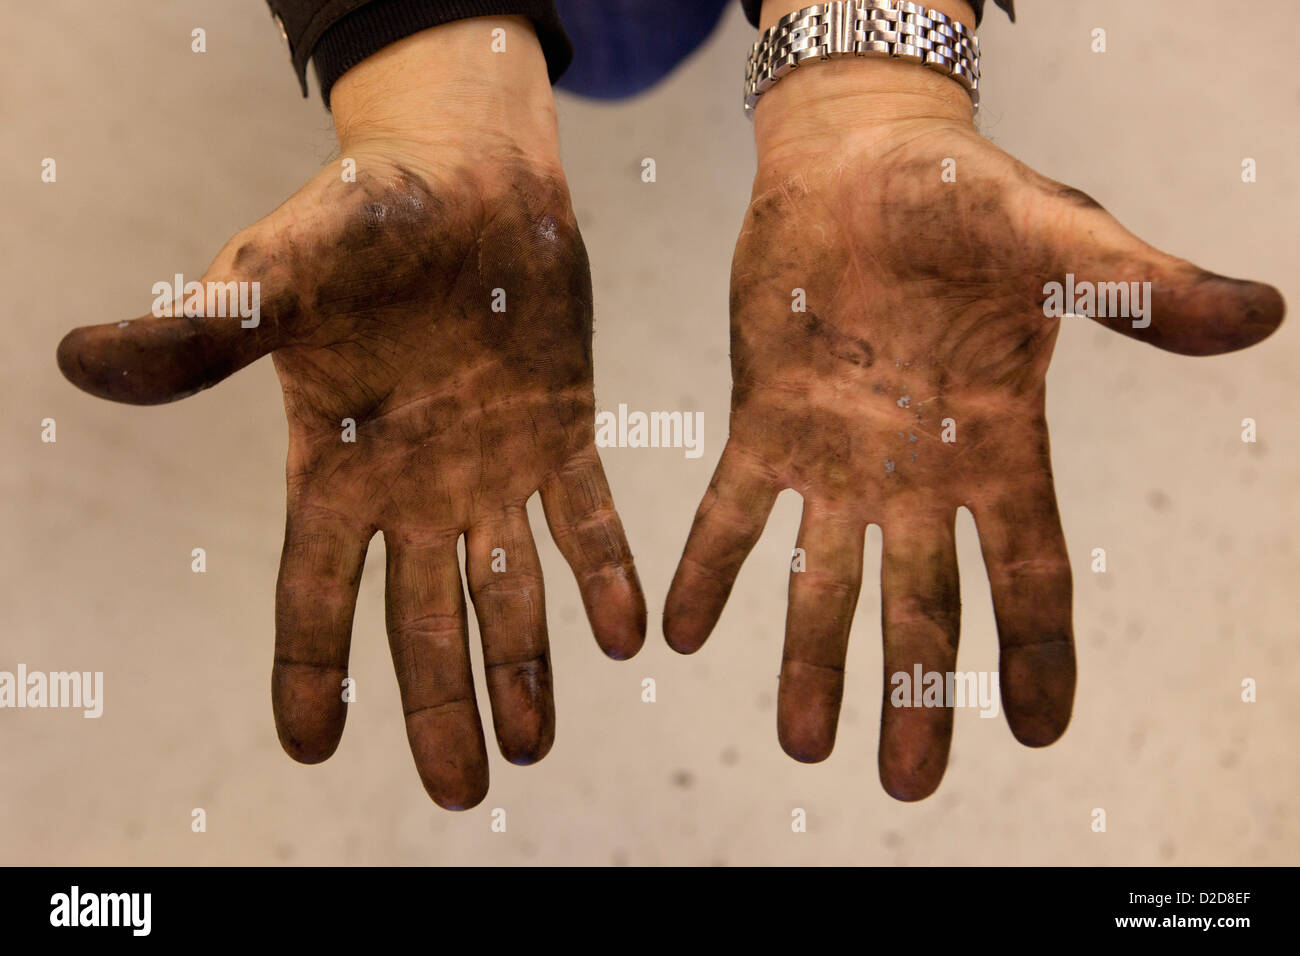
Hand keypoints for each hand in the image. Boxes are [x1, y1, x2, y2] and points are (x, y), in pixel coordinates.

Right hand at [56, 19, 645, 808]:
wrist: (469, 175)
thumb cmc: (362, 217)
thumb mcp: (279, 273)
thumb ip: (204, 332)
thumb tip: (83, 361)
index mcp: (336, 464)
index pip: (313, 589)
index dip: (309, 670)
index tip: (314, 749)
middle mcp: (414, 486)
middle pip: (420, 619)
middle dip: (438, 703)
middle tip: (462, 789)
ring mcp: (492, 467)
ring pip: (506, 590)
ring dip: (522, 667)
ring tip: (533, 747)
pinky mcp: (562, 434)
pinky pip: (586, 521)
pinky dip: (603, 574)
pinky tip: (625, 638)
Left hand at [663, 51, 1283, 799]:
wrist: (858, 161)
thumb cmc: (965, 197)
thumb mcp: (1057, 239)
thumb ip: (1138, 289)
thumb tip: (1263, 315)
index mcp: (996, 444)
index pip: (1028, 570)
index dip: (1037, 652)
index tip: (1039, 732)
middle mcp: (917, 473)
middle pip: (923, 606)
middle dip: (914, 692)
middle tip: (905, 784)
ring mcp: (837, 457)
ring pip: (823, 581)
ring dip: (810, 660)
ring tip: (800, 743)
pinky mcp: (765, 424)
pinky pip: (733, 513)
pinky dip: (711, 570)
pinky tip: (681, 633)